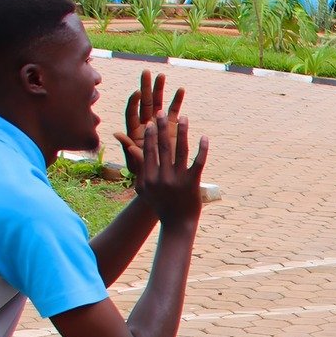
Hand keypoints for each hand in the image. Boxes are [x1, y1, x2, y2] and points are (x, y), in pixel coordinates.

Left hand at [113, 70, 183, 175]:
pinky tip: (180, 90)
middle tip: (146, 73)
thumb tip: (116, 134)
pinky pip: (173, 111)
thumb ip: (128, 149)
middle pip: (143, 103)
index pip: (131, 113)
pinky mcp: (171, 127)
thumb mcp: (136, 163)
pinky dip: (176, 101)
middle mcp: (145, 124)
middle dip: (145, 88)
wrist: (161, 179)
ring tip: (162, 76)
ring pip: (158, 103)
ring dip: (159, 90)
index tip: (137, 93)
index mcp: (134, 132)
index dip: (133, 103)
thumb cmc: (145, 173)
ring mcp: (158, 124)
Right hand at [132, 112, 207, 227]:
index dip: (150, 135)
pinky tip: (204, 137)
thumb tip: (131, 146)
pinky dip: (202, 149)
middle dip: (162, 128)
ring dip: (182, 132)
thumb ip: (139, 168)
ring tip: (183, 117)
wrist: (177, 223)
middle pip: (163, 147)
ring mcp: (179, 180)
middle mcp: (163, 178)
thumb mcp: (144, 188)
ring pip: (181, 151)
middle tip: (162, 112)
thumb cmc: (159, 204)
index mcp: (149, 178)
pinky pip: (198, 162)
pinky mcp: (193, 183)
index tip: (152, 122)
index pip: (148, 151)